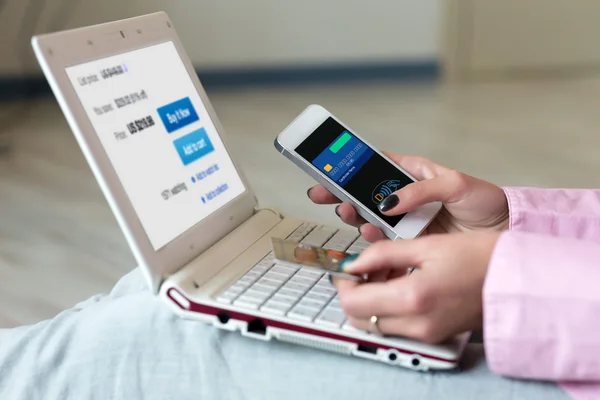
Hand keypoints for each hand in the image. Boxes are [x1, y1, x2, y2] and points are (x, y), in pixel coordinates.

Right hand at [308, 154, 508, 242]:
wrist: (503, 231)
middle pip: (365, 193)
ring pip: (371, 216)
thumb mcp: (455, 184)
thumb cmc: (484, 201)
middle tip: (324, 195)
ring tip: (349, 213)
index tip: (327, 169)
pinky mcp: (410, 241)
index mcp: (412, 174)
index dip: (349, 167)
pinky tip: (369, 233)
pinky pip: (386, 240)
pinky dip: (374, 238)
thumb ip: (421, 190)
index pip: (374, 166)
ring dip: (356, 215)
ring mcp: (406, 219)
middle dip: (342, 193)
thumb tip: (390, 201)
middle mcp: (404, 196)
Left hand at [334, 231, 499, 342]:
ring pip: (377, 323)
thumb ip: (383, 253)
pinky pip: (397, 326)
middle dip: (354, 293)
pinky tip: (402, 283)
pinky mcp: (434, 334)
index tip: (347, 265)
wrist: (517, 278)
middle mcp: (416, 323)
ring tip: (387, 271)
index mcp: (412, 298)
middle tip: (365, 268)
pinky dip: (389, 307)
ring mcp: (426, 333)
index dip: (343, 283)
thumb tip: (353, 262)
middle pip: (360, 318)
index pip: (353, 302)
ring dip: (371, 300)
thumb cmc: (481, 256)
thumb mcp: (426, 245)